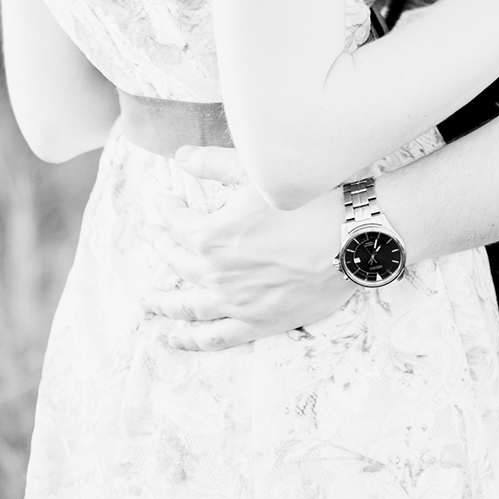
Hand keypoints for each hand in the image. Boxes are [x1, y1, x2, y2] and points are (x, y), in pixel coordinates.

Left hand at [142, 150, 350, 349]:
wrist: (351, 238)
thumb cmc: (308, 200)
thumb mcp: (256, 171)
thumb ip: (212, 164)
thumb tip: (179, 157)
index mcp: (212, 235)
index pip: (177, 221)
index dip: (166, 208)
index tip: (162, 199)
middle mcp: (216, 273)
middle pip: (177, 262)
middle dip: (160, 246)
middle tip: (152, 236)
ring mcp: (236, 303)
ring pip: (188, 307)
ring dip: (164, 303)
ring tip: (147, 301)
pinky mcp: (259, 323)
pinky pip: (216, 337)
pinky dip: (191, 341)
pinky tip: (174, 340)